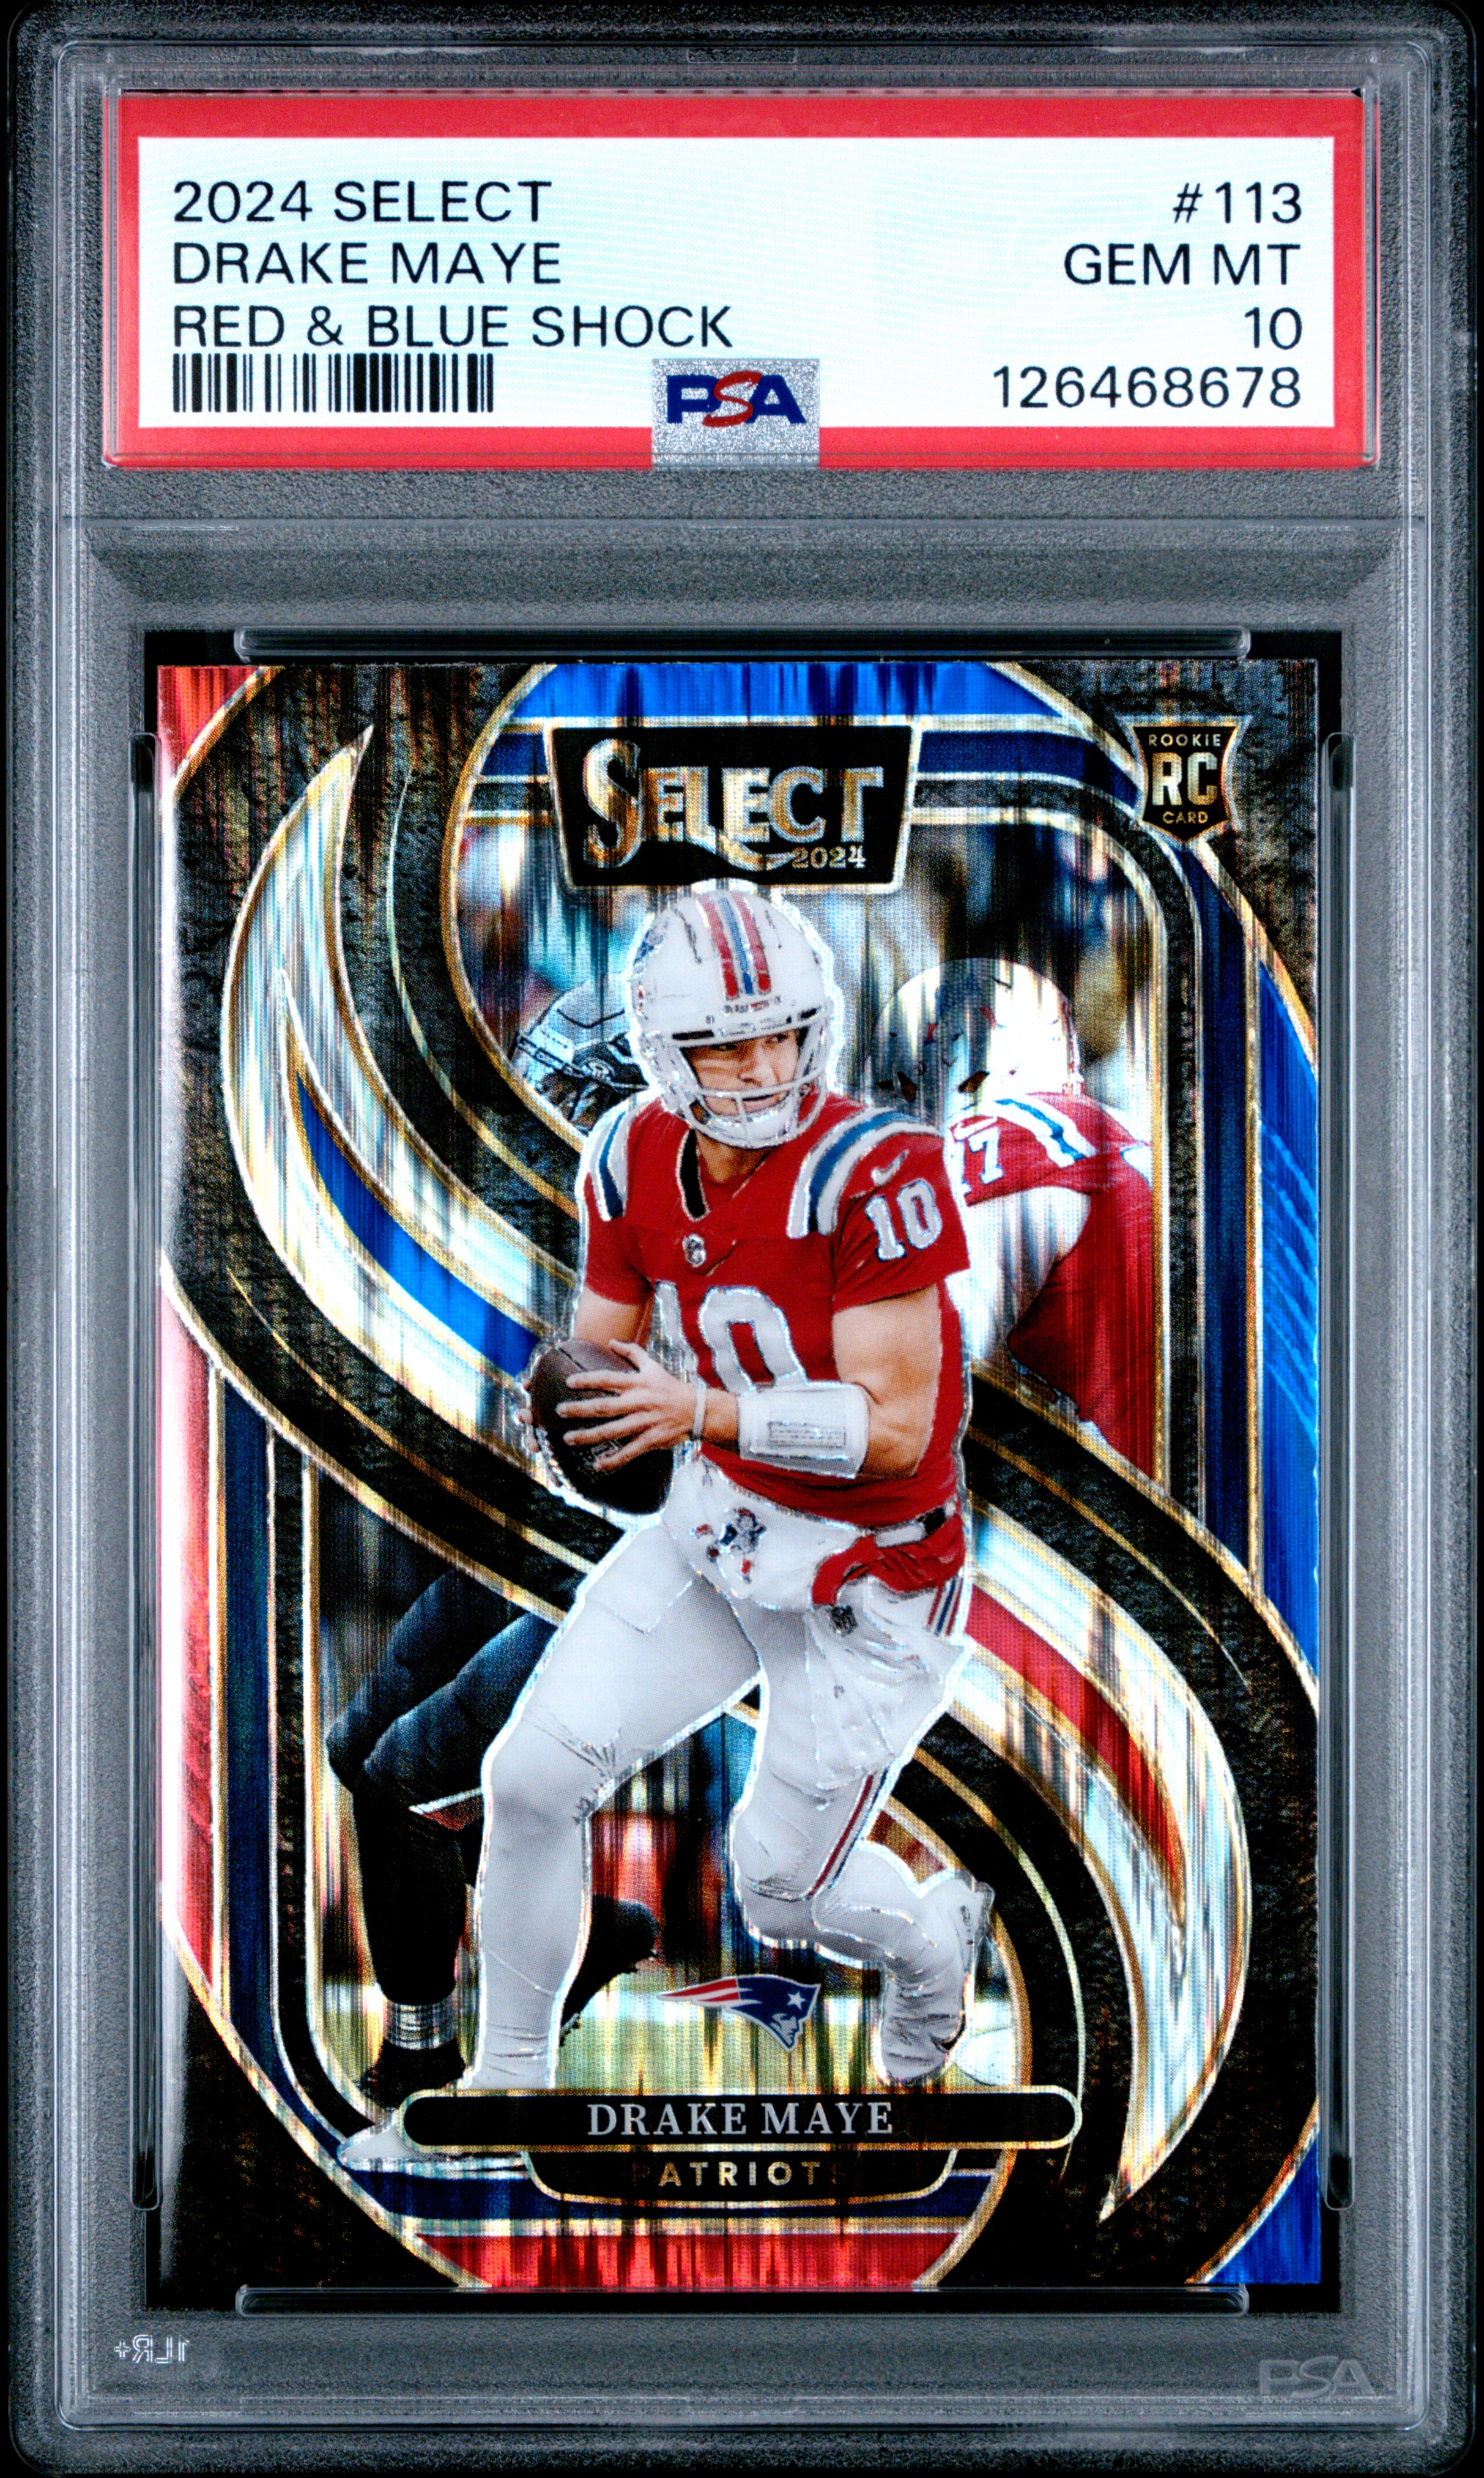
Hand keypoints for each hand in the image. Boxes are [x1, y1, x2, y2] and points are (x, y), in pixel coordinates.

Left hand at [558, 1344, 700, 1469]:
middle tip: (560, 1411)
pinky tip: (597, 1465)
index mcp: (638, 1383)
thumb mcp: (653, 1366)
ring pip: (613, 1431)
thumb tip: (611, 1340)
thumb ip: (632, 1352)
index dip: (588, 1380)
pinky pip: (630, 1452)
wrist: (697, 1410)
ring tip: (569, 1439)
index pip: (609, 1379)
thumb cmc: (670, 1387)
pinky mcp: (652, 1439)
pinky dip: (614, 1460)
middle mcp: (640, 1402)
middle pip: (605, 1407)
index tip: (569, 1382)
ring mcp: (645, 1422)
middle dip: (580, 1409)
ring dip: (589, 1436)